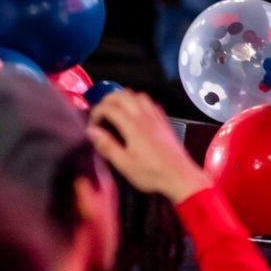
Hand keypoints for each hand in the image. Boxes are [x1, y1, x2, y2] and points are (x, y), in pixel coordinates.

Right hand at [88, 88, 211, 202]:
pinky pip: (150, 102)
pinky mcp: (164, 120)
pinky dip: (137, 101)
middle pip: (123, 95)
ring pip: (137, 95)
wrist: (180, 175)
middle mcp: (145, 116)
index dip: (96, 112)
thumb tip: (90, 130)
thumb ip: (107, 146)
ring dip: (123, 98)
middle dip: (107, 100)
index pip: (110, 107)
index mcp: (133, 126)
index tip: (92, 125)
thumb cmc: (151, 173)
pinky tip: (134, 113)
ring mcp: (156, 116)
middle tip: (100, 114)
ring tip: (114, 111)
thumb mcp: (124, 164)